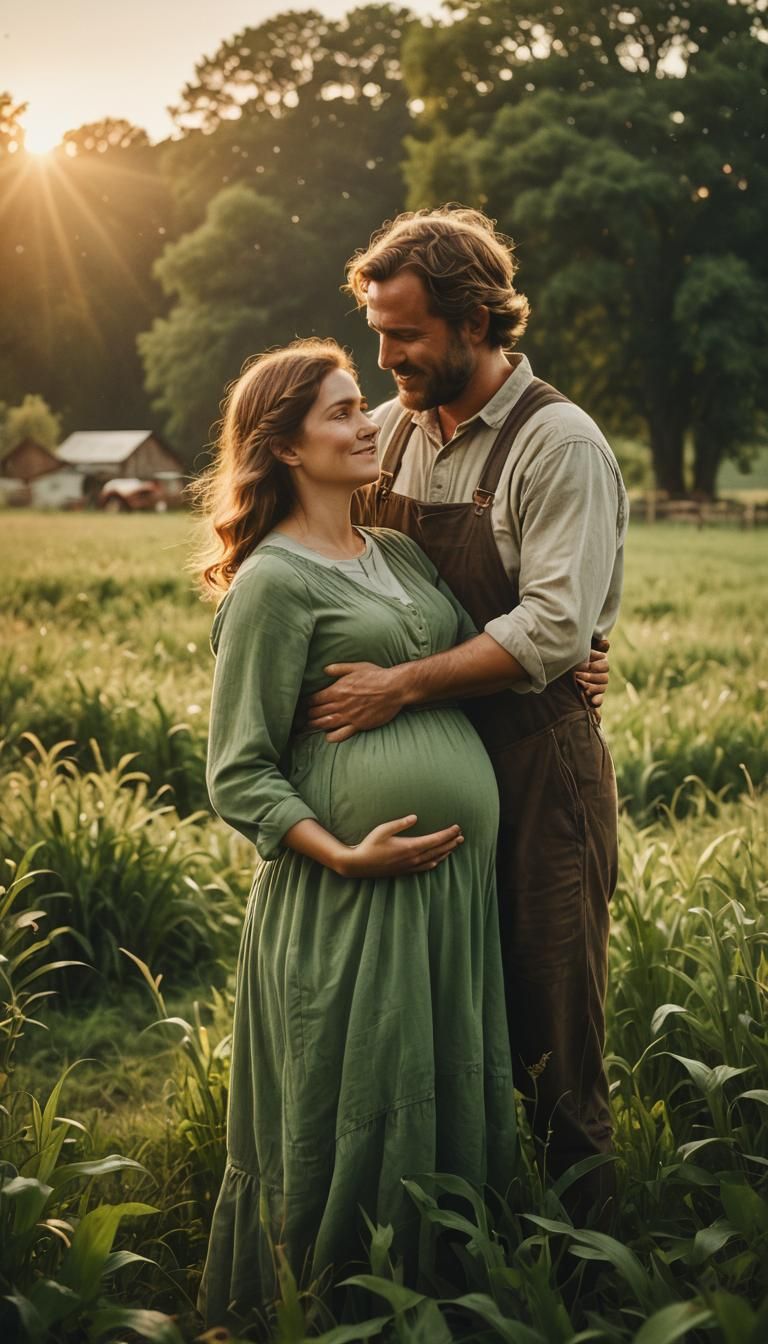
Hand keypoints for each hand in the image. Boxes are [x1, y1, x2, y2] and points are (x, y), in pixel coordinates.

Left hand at [307, 662, 408, 740]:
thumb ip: (339, 669)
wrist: (395, 688)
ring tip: (310, 726)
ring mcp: (349, 716)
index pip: (314, 699)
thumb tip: (325, 669)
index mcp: (337, 690)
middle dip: (308, 715)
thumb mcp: (357, 667)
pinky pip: (341, 734)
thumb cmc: (377, 676)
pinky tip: (328, 736)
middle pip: (317, 712)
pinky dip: (331, 737)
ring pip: (325, 724)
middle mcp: (340, 704)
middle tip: (304, 717)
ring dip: (315, 725)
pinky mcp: (358, 725)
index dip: (307, 702)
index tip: (304, 704)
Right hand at [336, 815, 463, 877]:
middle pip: (438, 850)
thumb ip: (400, 823)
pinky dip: (435, 863)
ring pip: (434, 860)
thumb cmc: (370, 844)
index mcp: (410, 846)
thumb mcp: (383, 830)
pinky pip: (425, 868)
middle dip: (451, 843)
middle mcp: (413, 858)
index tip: (457, 828)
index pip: (435, 840)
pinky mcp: (405, 871)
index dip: (448, 834)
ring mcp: (410, 866)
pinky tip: (438, 861)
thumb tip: (415, 817)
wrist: (359, 865)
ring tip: (454, 847)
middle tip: (462, 837)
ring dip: (446, 853)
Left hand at [573, 638, 609, 716]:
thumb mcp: (581, 652)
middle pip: (604, 677)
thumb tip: (606, 642)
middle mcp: (601, 675)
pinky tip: (593, 701)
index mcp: (599, 663)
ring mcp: (599, 686)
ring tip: (580, 685)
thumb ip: (594, 646)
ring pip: (603, 687)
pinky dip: (597, 700)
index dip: (597, 665)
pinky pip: (600, 700)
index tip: (588, 664)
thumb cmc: (572, 659)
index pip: (605, 664)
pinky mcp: (594, 696)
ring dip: (592, 686)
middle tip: (577, 674)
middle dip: (590, 676)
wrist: (560, 672)